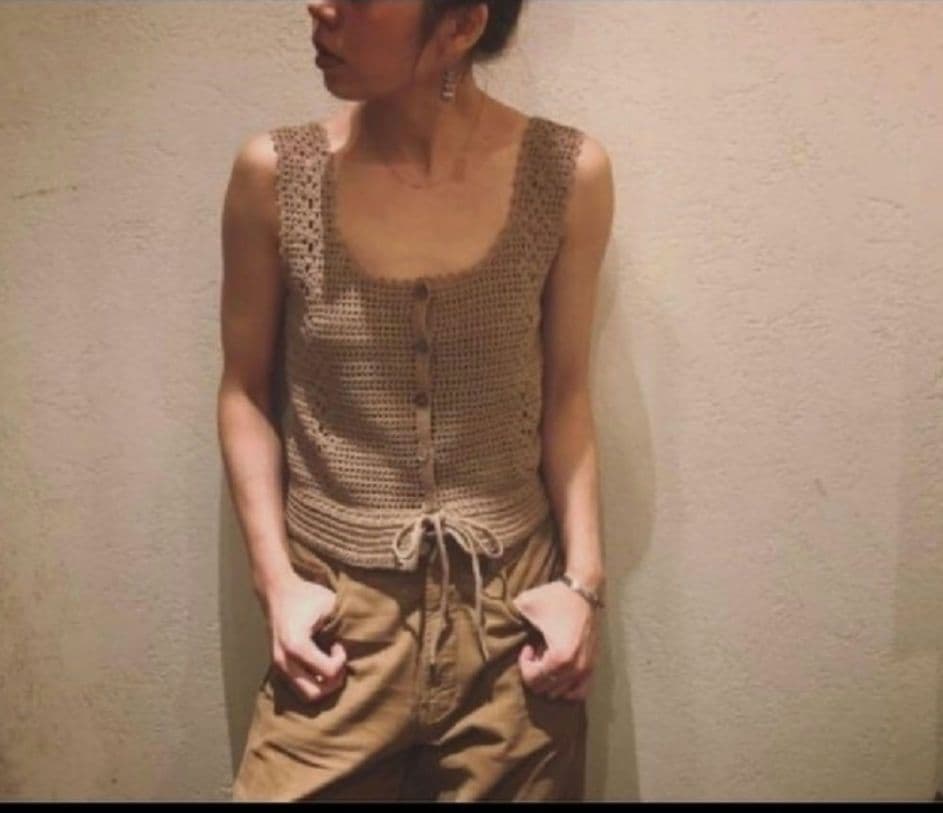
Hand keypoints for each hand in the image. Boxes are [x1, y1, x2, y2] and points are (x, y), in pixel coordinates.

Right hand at [261, 571, 347, 701]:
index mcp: (296, 644)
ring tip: (328, 662)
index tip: (339, 645)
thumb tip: (362, 641)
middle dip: (332, 681)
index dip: (341, 660)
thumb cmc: (307, 596)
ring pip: (305, 695)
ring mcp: (278, 666)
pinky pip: (298, 688)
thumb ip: (343, 625)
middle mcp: (283, 660)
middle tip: (337, 660)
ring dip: (322, 684)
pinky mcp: (277, 668)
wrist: (278, 592)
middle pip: (315, 693)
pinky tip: (318, 663)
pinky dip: (312, 683)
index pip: (328, 672)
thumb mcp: (329, 604)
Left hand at [512, 579, 599, 701]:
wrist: (583, 590)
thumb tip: (490, 627)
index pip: (533, 680)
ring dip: (549, 678)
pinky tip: (560, 669)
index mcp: (560, 657)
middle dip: (536, 672)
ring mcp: (586, 670)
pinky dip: (566, 687)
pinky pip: (579, 692)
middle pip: (545, 689)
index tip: (527, 646)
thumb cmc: (554, 597)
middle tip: (536, 652)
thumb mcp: (525, 604)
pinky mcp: (593, 666)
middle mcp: (575, 669)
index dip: (524, 664)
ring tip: (547, 658)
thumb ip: (508, 618)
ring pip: (560, 693)